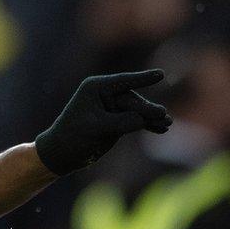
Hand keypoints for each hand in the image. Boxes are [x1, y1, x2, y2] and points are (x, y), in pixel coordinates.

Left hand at [35, 69, 171, 175]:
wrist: (62, 153)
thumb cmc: (74, 137)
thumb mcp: (97, 129)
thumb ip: (121, 122)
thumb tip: (143, 119)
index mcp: (95, 88)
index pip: (124, 82)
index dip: (143, 79)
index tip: (161, 74)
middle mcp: (105, 94)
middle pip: (133, 100)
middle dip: (148, 109)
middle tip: (163, 116)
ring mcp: (112, 107)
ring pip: (138, 111)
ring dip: (152, 118)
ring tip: (166, 124)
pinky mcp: (117, 121)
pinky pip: (136, 120)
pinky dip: (148, 125)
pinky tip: (161, 130)